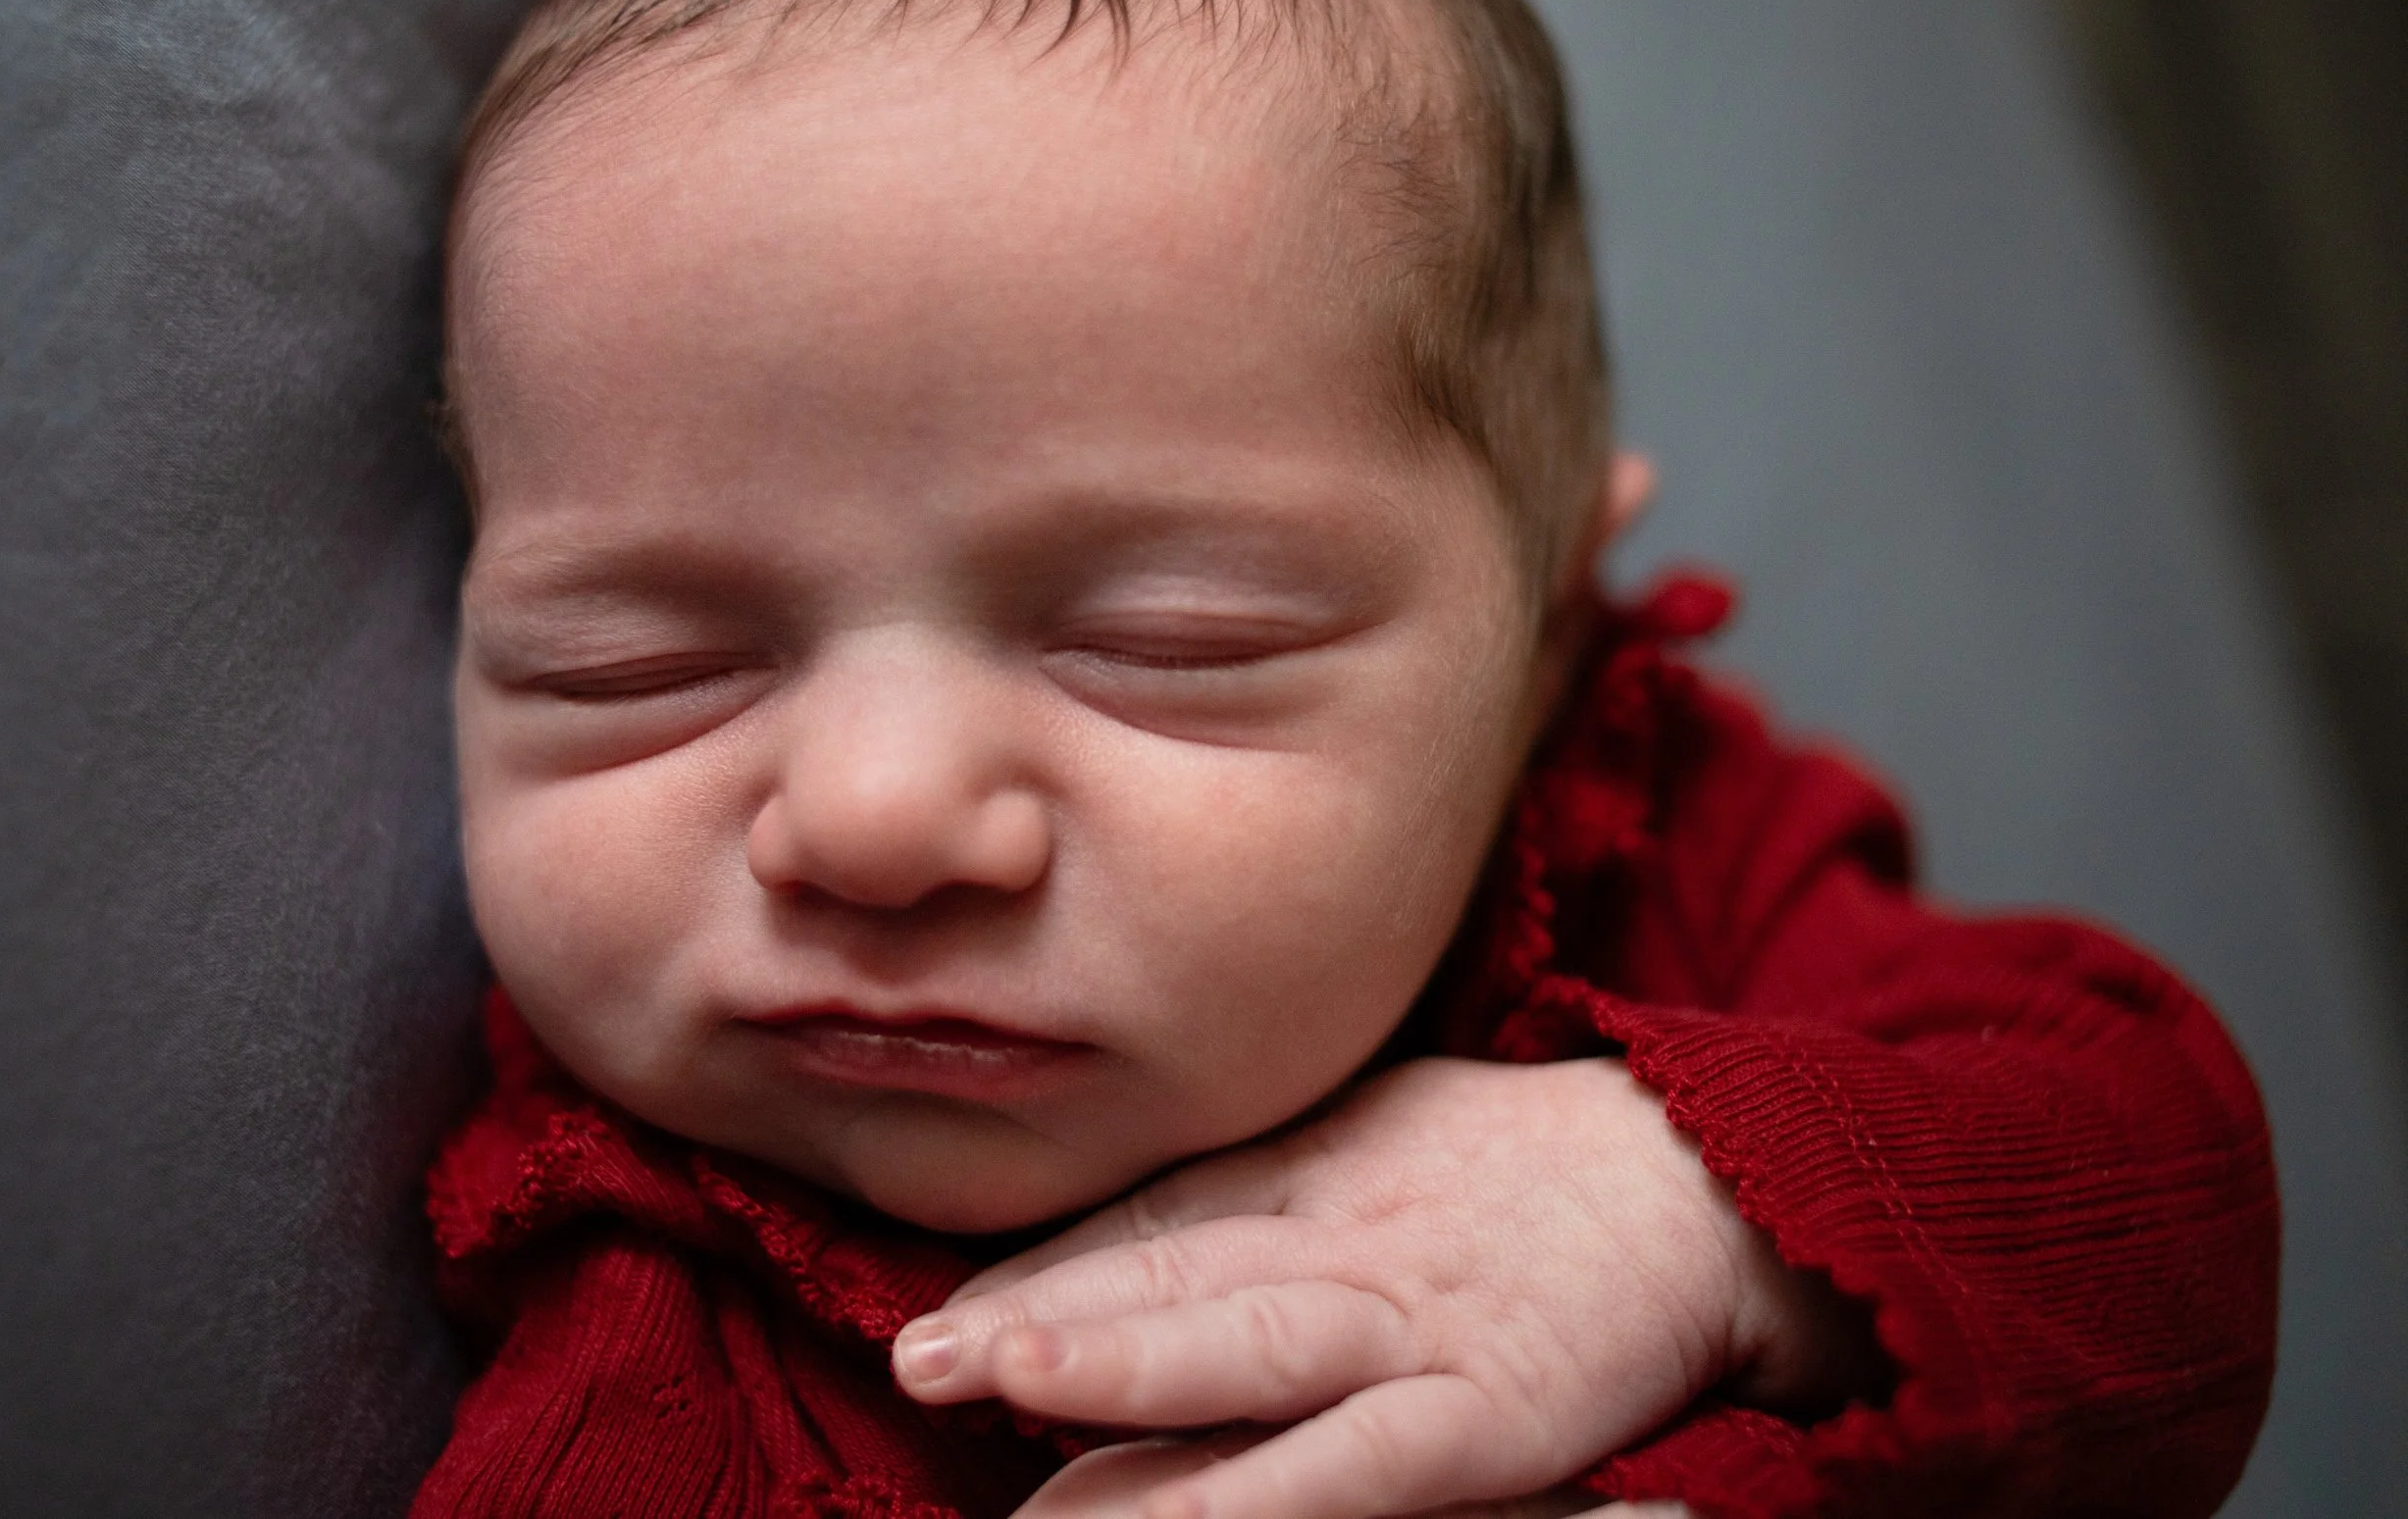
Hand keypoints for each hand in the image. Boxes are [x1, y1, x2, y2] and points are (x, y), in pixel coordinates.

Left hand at [893, 1057, 1872, 1518]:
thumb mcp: (1378, 1139)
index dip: (1039, 1274)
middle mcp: (1343, 1238)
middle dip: (1038, 1320)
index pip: (1150, 1223)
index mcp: (1313, 1171)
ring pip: (1243, 1349)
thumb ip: (1255, 1189)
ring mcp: (1411, 1325)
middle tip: (917, 1355)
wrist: (1707, 1182)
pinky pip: (1356, 1462)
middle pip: (1170, 1276)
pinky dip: (1258, 1490)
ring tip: (993, 1389)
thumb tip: (1126, 1244)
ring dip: (1116, 1371)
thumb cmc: (1526, 1166)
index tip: (939, 1319)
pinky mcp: (1486, 1413)